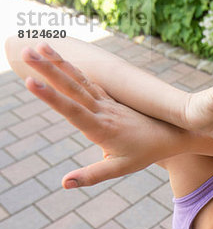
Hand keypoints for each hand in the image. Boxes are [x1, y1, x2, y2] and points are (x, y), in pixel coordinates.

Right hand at [21, 45, 202, 187]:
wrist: (170, 136)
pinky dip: (73, 69)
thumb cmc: (145, 153)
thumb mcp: (120, 168)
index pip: (72, 111)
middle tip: (26, 52)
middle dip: (48, 70)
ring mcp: (107, 102)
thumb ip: (92, 175)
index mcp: (101, 127)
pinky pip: (88, 81)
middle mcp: (102, 110)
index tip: (31, 82)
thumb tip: (64, 184)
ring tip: (38, 45)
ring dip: (59, 63)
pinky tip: (60, 57)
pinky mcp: (110, 98)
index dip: (51, 97)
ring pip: (80, 80)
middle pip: (72, 87)